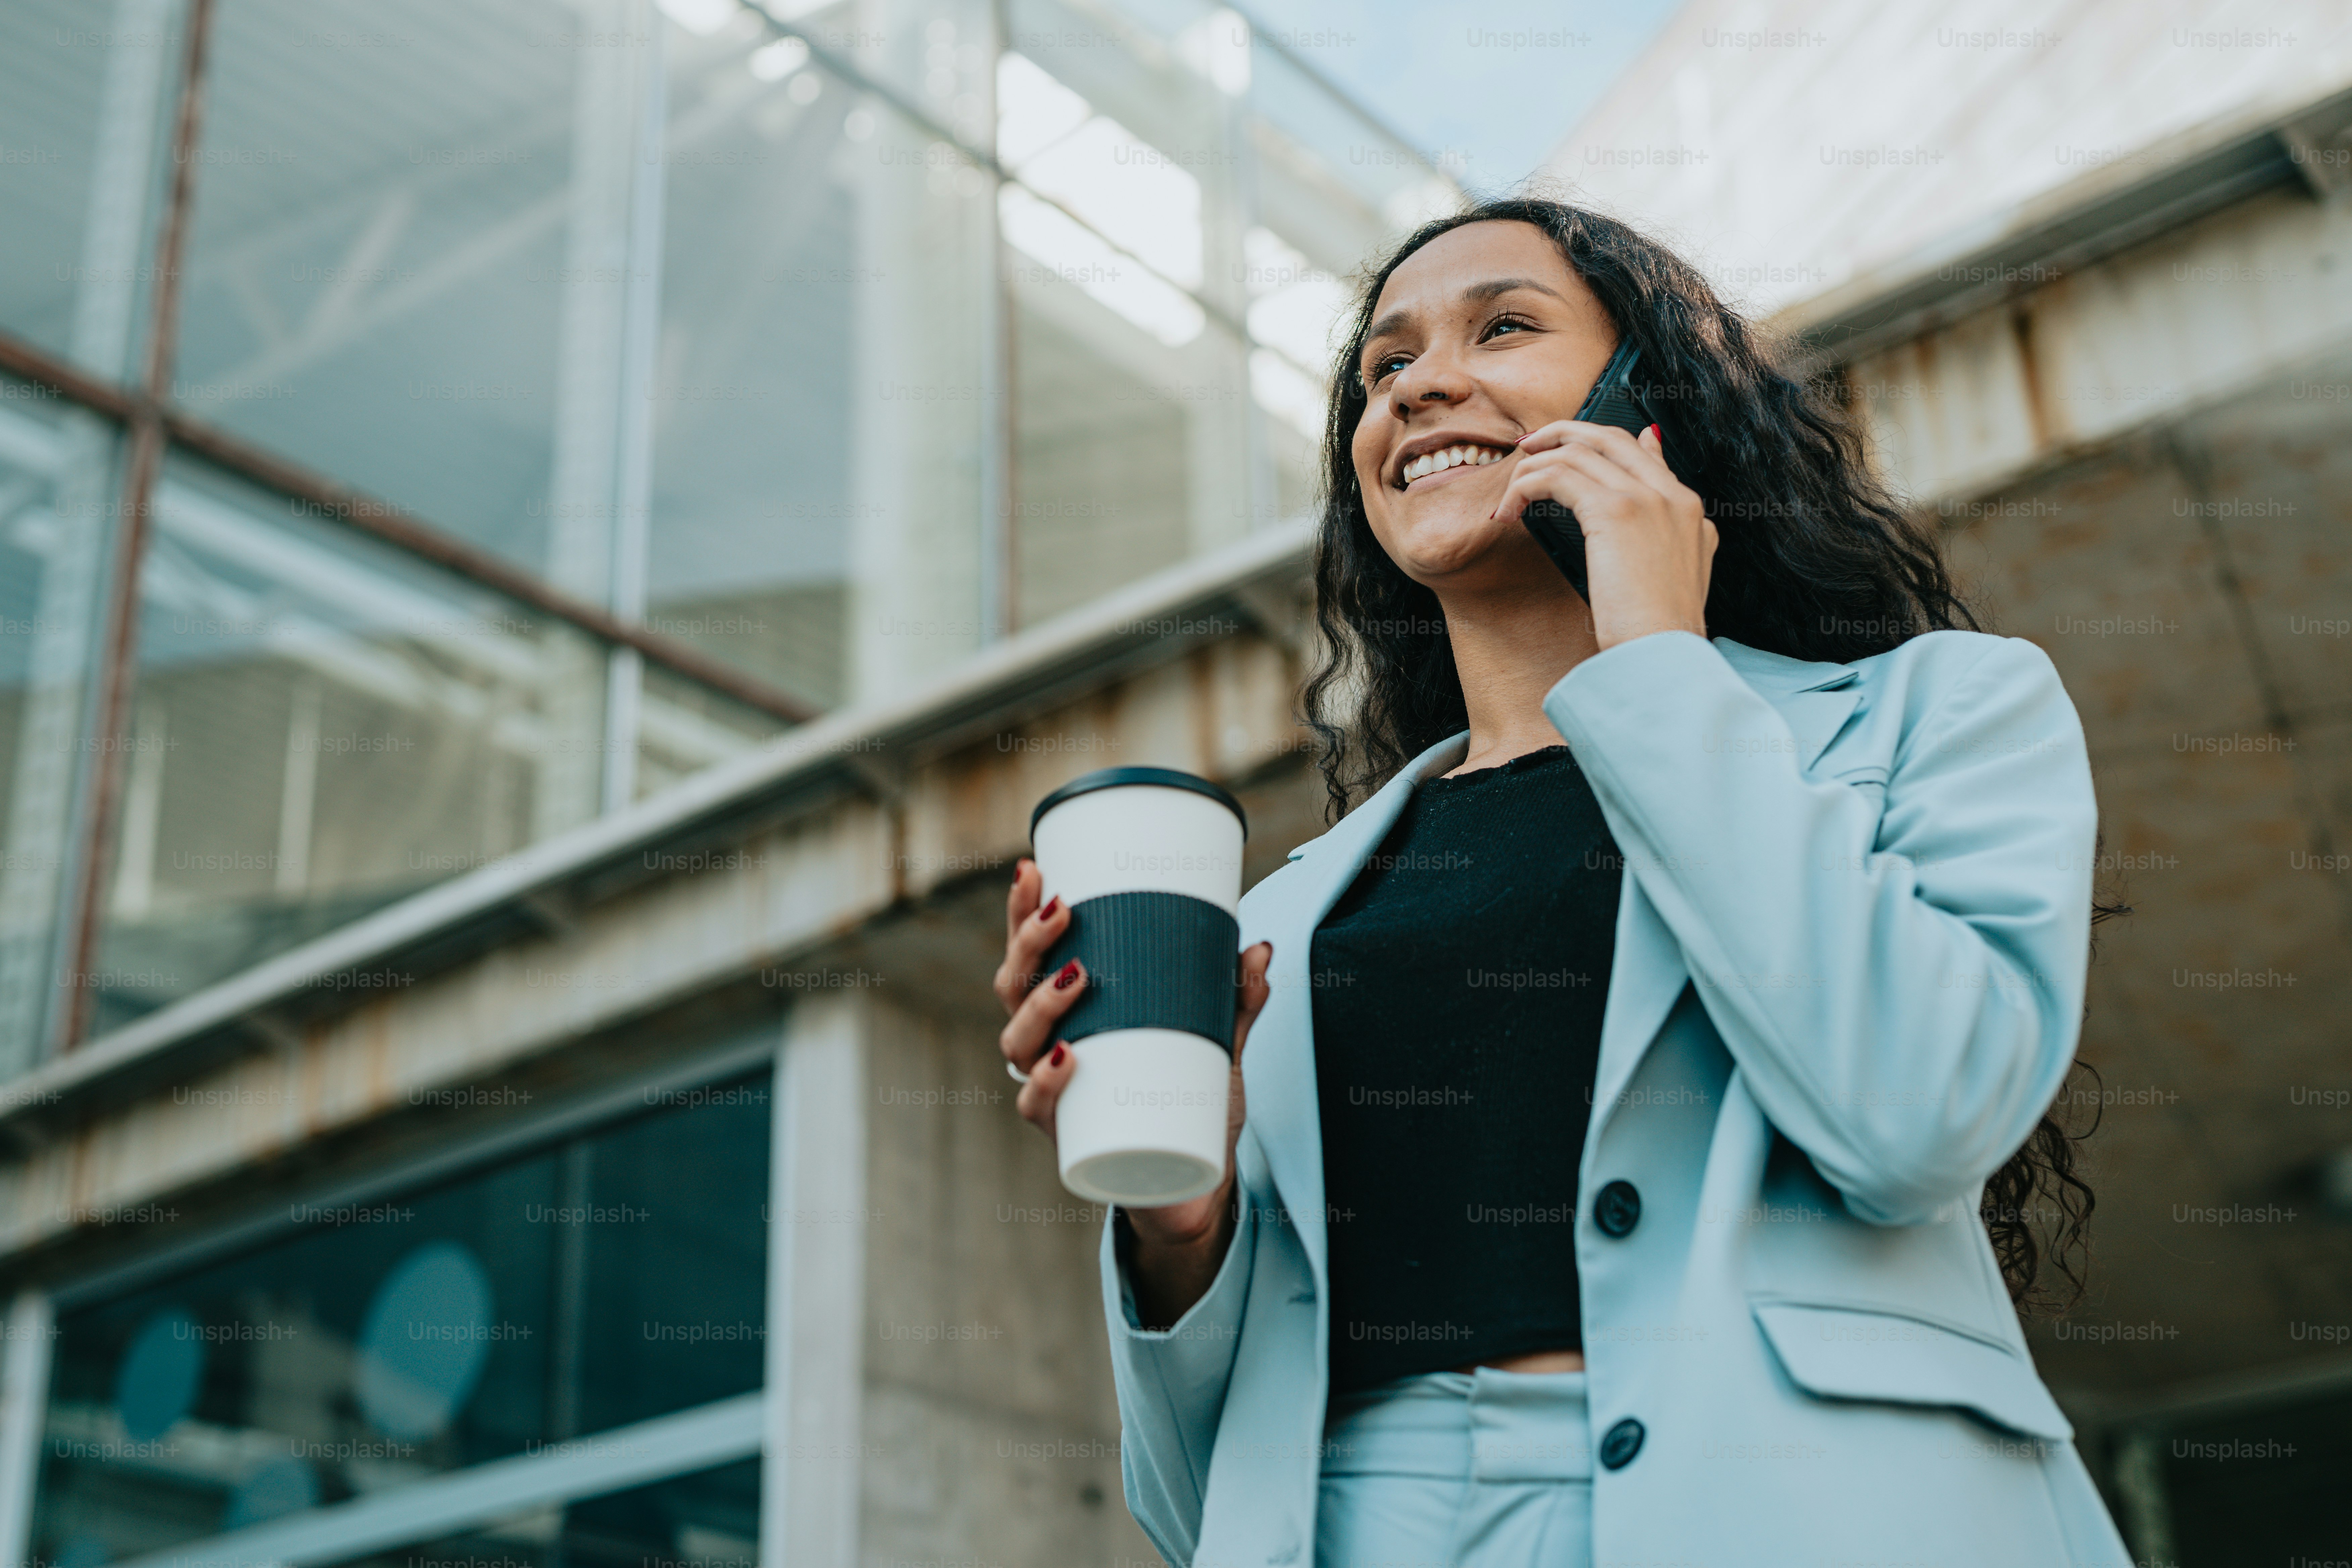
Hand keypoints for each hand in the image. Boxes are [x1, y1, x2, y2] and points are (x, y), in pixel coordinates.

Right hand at [995, 857, 1272, 1248]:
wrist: (1191, 1183)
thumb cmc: (1187, 1103)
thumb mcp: (1218, 1043)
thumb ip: (1236, 999)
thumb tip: (1260, 945)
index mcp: (1064, 1015)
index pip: (1028, 957)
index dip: (1020, 913)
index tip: (1033, 866)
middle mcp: (1045, 1050)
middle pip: (1012, 990)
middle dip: (1029, 944)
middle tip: (1063, 910)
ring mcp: (1051, 1093)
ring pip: (1019, 1043)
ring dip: (1040, 1004)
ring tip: (1075, 976)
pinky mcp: (1067, 1137)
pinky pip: (1038, 1107)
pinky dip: (1047, 1082)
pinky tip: (1067, 1057)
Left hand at [1491, 421, 1714, 650]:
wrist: (1663, 654)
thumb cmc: (1658, 628)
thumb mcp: (1677, 570)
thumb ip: (1668, 525)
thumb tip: (1653, 480)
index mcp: (1686, 507)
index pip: (1638, 449)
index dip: (1594, 440)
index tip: (1560, 446)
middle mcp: (1670, 495)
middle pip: (1607, 437)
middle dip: (1560, 434)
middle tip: (1526, 450)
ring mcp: (1646, 498)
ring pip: (1577, 453)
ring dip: (1532, 469)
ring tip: (1509, 497)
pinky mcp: (1616, 511)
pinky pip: (1558, 475)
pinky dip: (1526, 486)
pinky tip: (1509, 511)